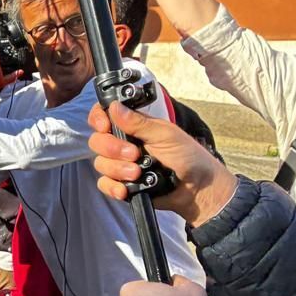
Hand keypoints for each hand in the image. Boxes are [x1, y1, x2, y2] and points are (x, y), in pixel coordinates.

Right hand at [87, 101, 237, 226]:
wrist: (198, 189)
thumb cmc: (189, 157)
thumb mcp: (166, 135)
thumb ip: (139, 122)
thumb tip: (115, 107)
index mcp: (133, 126)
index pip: (104, 115)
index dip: (99, 119)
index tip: (105, 127)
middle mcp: (124, 143)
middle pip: (97, 141)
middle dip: (113, 149)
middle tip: (135, 154)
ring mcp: (122, 164)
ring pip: (100, 164)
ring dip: (117, 169)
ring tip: (138, 173)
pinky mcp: (123, 184)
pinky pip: (104, 184)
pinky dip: (113, 187)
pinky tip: (126, 189)